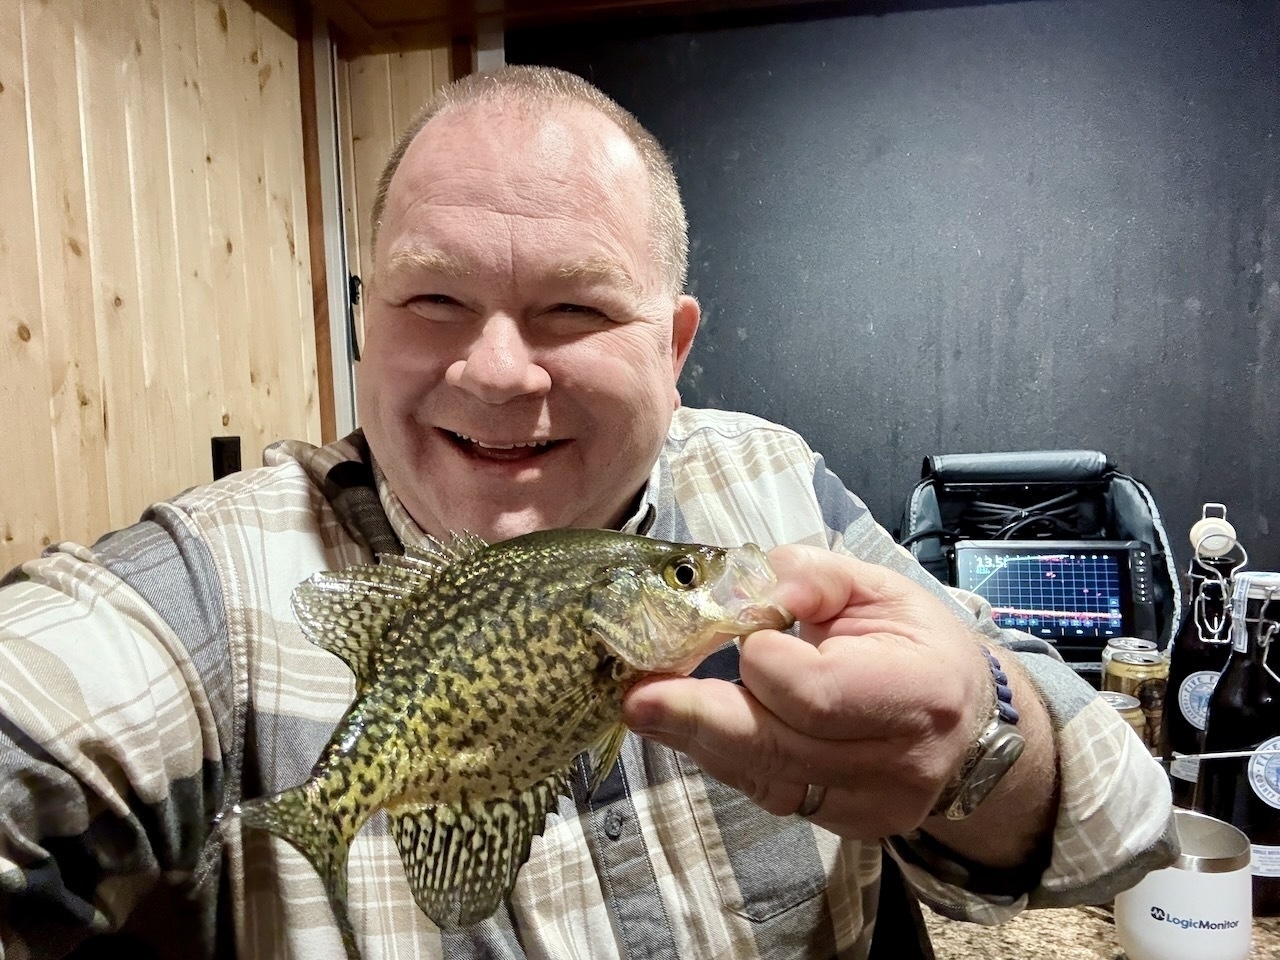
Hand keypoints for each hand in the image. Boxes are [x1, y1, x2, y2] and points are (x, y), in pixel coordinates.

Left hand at [623, 544, 1024, 842]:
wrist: (967, 723)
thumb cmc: (915, 641)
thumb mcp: (875, 586)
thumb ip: (809, 576)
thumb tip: (741, 586)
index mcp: (918, 692)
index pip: (816, 693)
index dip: (766, 664)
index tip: (746, 633)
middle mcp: (898, 764)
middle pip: (778, 748)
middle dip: (697, 717)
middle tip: (636, 696)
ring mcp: (871, 805)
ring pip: (765, 778)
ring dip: (699, 738)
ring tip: (646, 706)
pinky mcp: (844, 825)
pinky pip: (769, 793)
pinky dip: (727, 758)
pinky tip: (694, 727)